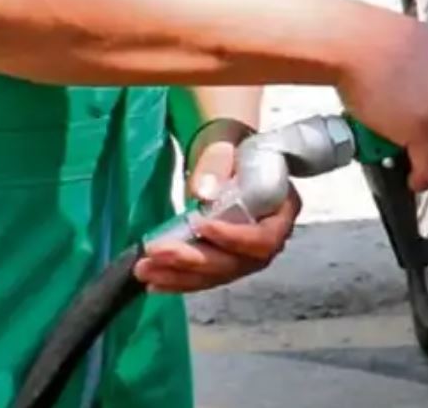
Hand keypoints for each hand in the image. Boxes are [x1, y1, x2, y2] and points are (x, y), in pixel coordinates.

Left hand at [134, 140, 300, 292]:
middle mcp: (269, 239)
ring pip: (217, 275)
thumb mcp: (225, 147)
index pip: (264, 237)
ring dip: (179, 275)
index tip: (200, 225)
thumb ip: (217, 163)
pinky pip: (205, 277)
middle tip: (156, 251)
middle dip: (194, 261)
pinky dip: (178, 280)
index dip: (234, 238)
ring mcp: (246, 255)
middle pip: (236, 263)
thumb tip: (203, 192)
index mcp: (282, 209)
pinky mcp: (226, 262)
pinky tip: (152, 281)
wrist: (223, 158)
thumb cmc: (232, 149)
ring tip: (145, 269)